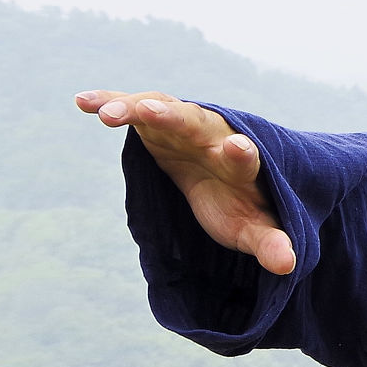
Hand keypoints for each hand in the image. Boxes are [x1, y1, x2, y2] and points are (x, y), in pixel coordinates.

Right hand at [75, 90, 296, 275]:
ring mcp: (183, 126)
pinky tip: (81, 101)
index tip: (238, 147)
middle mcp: (212, 136)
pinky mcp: (157, 123)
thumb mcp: (255, 228)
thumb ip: (271, 242)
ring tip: (107, 115)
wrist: (227, 174)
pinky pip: (133, 108)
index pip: (245, 157)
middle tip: (154, 111)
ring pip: (161, 109)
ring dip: (135, 108)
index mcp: (240, 164)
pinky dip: (110, 101)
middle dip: (176, 117)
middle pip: (196, 123)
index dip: (242, 153)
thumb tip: (285, 266)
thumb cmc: (242, 205)